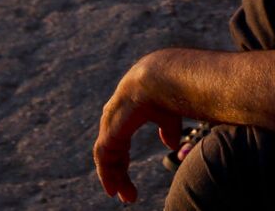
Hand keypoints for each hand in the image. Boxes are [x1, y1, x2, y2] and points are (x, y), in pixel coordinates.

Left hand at [93, 58, 182, 203]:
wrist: (160, 80)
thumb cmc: (170, 91)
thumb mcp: (169, 115)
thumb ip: (167, 130)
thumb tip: (170, 144)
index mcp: (127, 110)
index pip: (119, 141)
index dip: (122, 160)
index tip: (126, 178)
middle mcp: (115, 117)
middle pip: (112, 150)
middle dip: (117, 171)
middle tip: (124, 193)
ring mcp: (110, 124)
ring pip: (106, 157)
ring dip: (113, 177)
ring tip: (121, 195)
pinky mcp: (110, 132)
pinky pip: (104, 158)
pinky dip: (107, 174)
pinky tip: (113, 188)